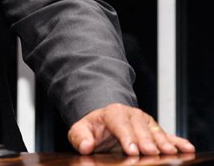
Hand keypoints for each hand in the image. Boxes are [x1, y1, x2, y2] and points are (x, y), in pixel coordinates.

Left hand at [68, 103, 194, 155]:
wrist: (104, 122)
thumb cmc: (93, 128)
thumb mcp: (80, 130)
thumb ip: (80, 137)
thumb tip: (85, 146)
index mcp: (112, 113)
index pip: (119, 123)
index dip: (126, 136)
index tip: (131, 150)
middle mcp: (131, 115)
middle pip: (140, 127)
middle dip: (146, 140)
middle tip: (152, 152)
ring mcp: (145, 122)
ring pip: (155, 131)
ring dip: (164, 142)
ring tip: (170, 152)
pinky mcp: (155, 130)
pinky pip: (168, 135)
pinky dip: (177, 141)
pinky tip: (186, 148)